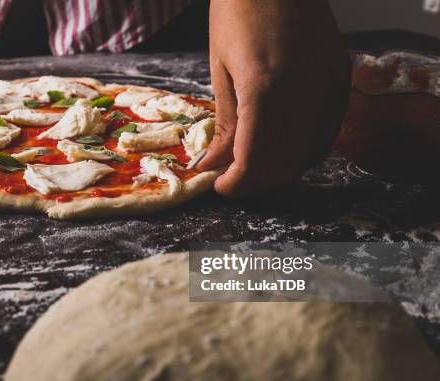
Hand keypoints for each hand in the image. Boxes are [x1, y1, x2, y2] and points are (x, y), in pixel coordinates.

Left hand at [198, 0, 350, 196]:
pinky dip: (307, 149)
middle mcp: (302, 89)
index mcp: (263, 86)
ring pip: (310, 151)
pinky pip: (329, 129)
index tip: (221, 187)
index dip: (236, 182)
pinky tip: (287, 150)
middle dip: (256, 181)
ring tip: (258, 167)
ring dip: (282, 170)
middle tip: (235, 180)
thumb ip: (225, 123)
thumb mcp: (220, 69)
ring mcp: (327, 82)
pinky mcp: (342, 75)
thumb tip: (215, 165)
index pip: (254, 157)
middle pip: (284, 161)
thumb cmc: (237, 13)